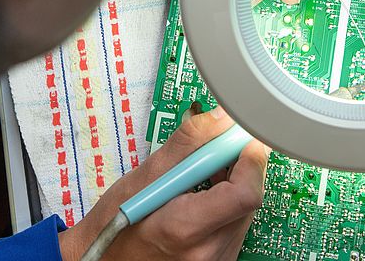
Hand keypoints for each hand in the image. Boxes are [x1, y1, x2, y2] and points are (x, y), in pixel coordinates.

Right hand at [58, 107, 269, 260]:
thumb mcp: (143, 176)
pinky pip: (237, 225)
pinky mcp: (221, 260)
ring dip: (233, 184)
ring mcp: (217, 260)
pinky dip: (227, 203)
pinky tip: (204, 194)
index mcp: (186, 228)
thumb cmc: (115, 225)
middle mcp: (208, 251)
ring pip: (246, 211)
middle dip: (238, 165)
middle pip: (249, 199)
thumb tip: (220, 118)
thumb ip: (188, 143)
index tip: (239, 137)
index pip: (245, 193)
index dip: (250, 159)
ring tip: (202, 175)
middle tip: (216, 147)